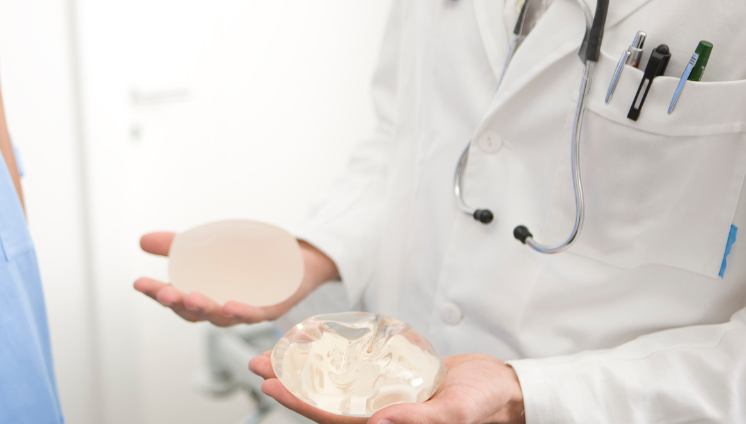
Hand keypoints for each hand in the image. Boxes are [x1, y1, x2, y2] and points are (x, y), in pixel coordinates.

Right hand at [133, 232, 338, 326]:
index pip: (174, 299)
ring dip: (206, 309)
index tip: (138, 283)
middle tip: (164, 294)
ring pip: (222, 316)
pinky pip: (256, 314)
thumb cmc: (246, 259)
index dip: (155, 293)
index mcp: (203, 296)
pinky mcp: (271, 307)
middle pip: (195, 313)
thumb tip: (141, 241)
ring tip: (192, 297)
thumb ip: (176, 246)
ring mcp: (245, 310)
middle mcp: (221, 308)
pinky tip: (231, 306)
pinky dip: (243, 312)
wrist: (294, 258)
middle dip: (178, 304)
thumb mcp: (207, 247)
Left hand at [249, 351, 525, 423]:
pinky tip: (312, 343)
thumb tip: (379, 422)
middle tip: (255, 364)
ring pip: (333, 382)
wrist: (505, 388)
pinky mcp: (391, 377)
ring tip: (273, 353)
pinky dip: (331, 356)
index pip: (333, 416)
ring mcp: (383, 394)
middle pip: (323, 398)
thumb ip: (421, 420)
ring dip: (304, 367)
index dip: (299, 401)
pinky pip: (354, 367)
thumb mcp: (457, 412)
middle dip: (289, 382)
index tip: (270, 384)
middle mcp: (379, 412)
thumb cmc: (486, 404)